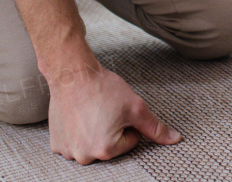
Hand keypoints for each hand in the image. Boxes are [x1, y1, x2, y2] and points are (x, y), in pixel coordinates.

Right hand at [48, 60, 179, 163]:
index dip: (128, 122)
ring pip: (92, 145)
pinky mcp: (56, 144)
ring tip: (89, 113)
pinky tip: (76, 117)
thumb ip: (155, 127)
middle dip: (111, 130)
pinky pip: (74, 144)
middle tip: (103, 111)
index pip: (131, 141)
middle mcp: (85, 157)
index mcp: (106, 150)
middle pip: (111, 147)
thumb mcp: (136, 107)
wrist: (72, 74)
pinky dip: (76, 133)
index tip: (117, 110)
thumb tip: (176, 140)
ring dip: (93, 133)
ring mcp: (68, 152)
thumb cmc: (104, 89)